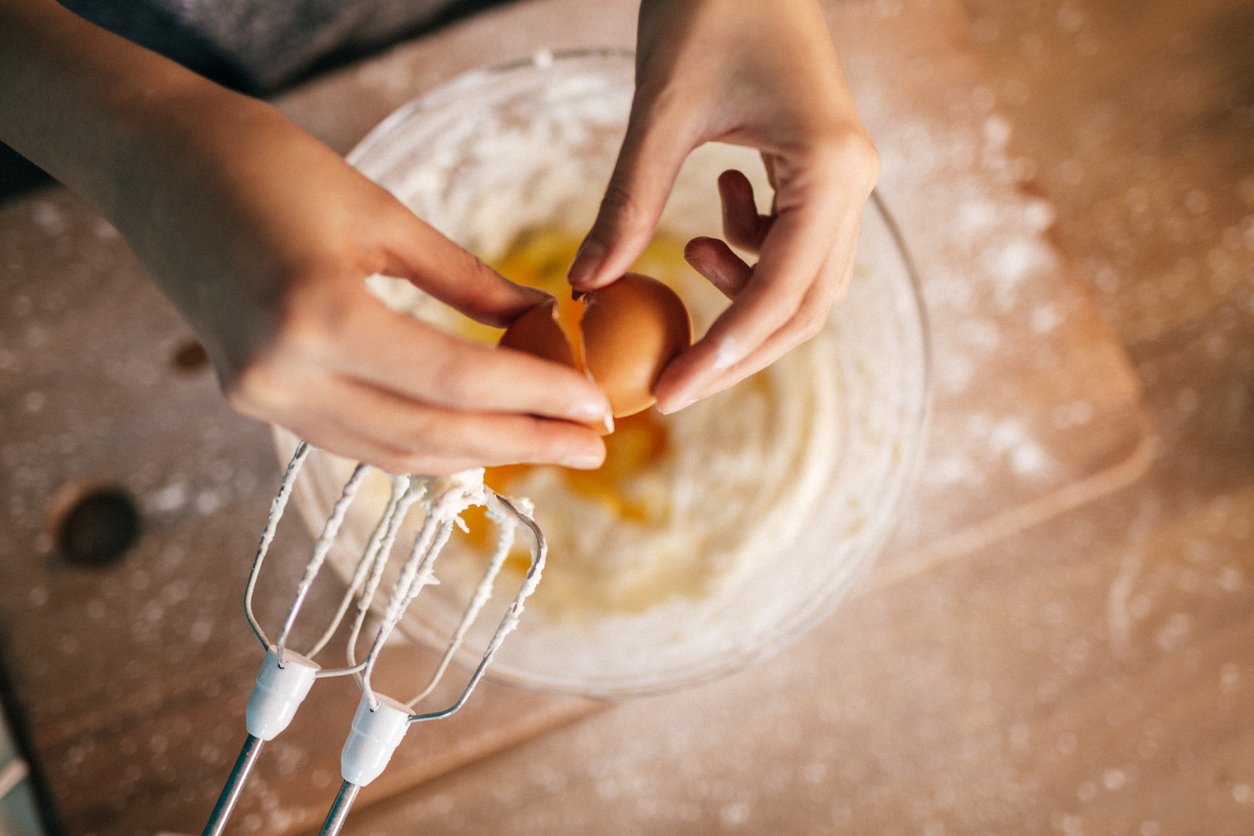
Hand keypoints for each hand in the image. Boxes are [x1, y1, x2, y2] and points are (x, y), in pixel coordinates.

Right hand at [113, 92, 610, 473]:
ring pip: (394, 453)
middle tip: (595, 447)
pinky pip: (356, 441)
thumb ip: (467, 281)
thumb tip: (541, 320)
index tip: (596, 407)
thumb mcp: (381, 215)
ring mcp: (261, 396)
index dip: (536, 398)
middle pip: (431, 435)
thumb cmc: (265, 163)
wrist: (152, 162)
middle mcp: (282, 374)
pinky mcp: (255, 398)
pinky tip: (473, 437)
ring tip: (547, 445)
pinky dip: (422, 444)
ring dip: (478, 455)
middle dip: (523, 445)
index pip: (456, 380)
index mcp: (317, 315)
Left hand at [567, 0, 878, 412]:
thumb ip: (628, 203)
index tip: (670, 394)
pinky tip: (714, 210)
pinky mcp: (822, 171)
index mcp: (829, 170)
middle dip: (737, 347)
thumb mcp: (662, 111)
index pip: (781, 294)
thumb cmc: (709, 8)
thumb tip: (586, 287)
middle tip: (671, 376)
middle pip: (806, 306)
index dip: (724, 354)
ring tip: (689, 251)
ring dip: (745, 293)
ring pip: (804, 281)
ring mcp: (844, 178)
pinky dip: (750, 250)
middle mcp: (852, 182)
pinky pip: (795, 243)